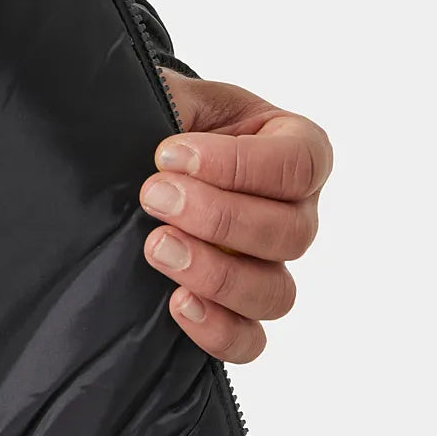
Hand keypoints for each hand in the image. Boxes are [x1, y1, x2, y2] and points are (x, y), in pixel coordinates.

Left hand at [140, 69, 332, 362]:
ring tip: (157, 247)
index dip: (236, 165)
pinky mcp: (235, 309)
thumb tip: (146, 114)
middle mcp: (293, 212)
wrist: (139, 165)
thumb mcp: (173, 95)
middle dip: (217, 216)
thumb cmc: (165, 123)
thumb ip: (174, 99)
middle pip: (290, 233)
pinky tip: (177, 304)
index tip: (168, 154)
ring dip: (215, 273)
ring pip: (274, 292)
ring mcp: (268, 266)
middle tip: (153, 196)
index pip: (297, 165)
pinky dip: (219, 331)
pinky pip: (250, 341)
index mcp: (293, 149)